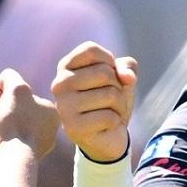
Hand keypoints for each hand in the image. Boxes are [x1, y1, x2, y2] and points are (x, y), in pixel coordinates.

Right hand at [0, 69, 57, 179]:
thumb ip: (10, 77)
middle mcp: (38, 131)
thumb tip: (3, 83)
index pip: (18, 96)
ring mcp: (21, 147)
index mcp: (48, 114)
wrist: (11, 159)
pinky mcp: (6, 160)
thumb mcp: (17, 88)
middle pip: (2, 110)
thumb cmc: (17, 123)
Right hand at [50, 43, 136, 164]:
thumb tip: (127, 78)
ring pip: (110, 95)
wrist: (108, 136)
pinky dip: (115, 122)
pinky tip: (106, 126)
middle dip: (118, 87)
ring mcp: (63, 106)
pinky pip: (109, 117)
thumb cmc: (111, 101)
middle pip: (104, 72)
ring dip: (119, 106)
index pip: (91, 50)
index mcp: (65, 67)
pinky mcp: (73, 127)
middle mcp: (59, 84)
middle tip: (110, 100)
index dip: (110, 62)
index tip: (109, 76)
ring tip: (109, 112)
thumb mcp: (121, 77)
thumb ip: (126, 67)